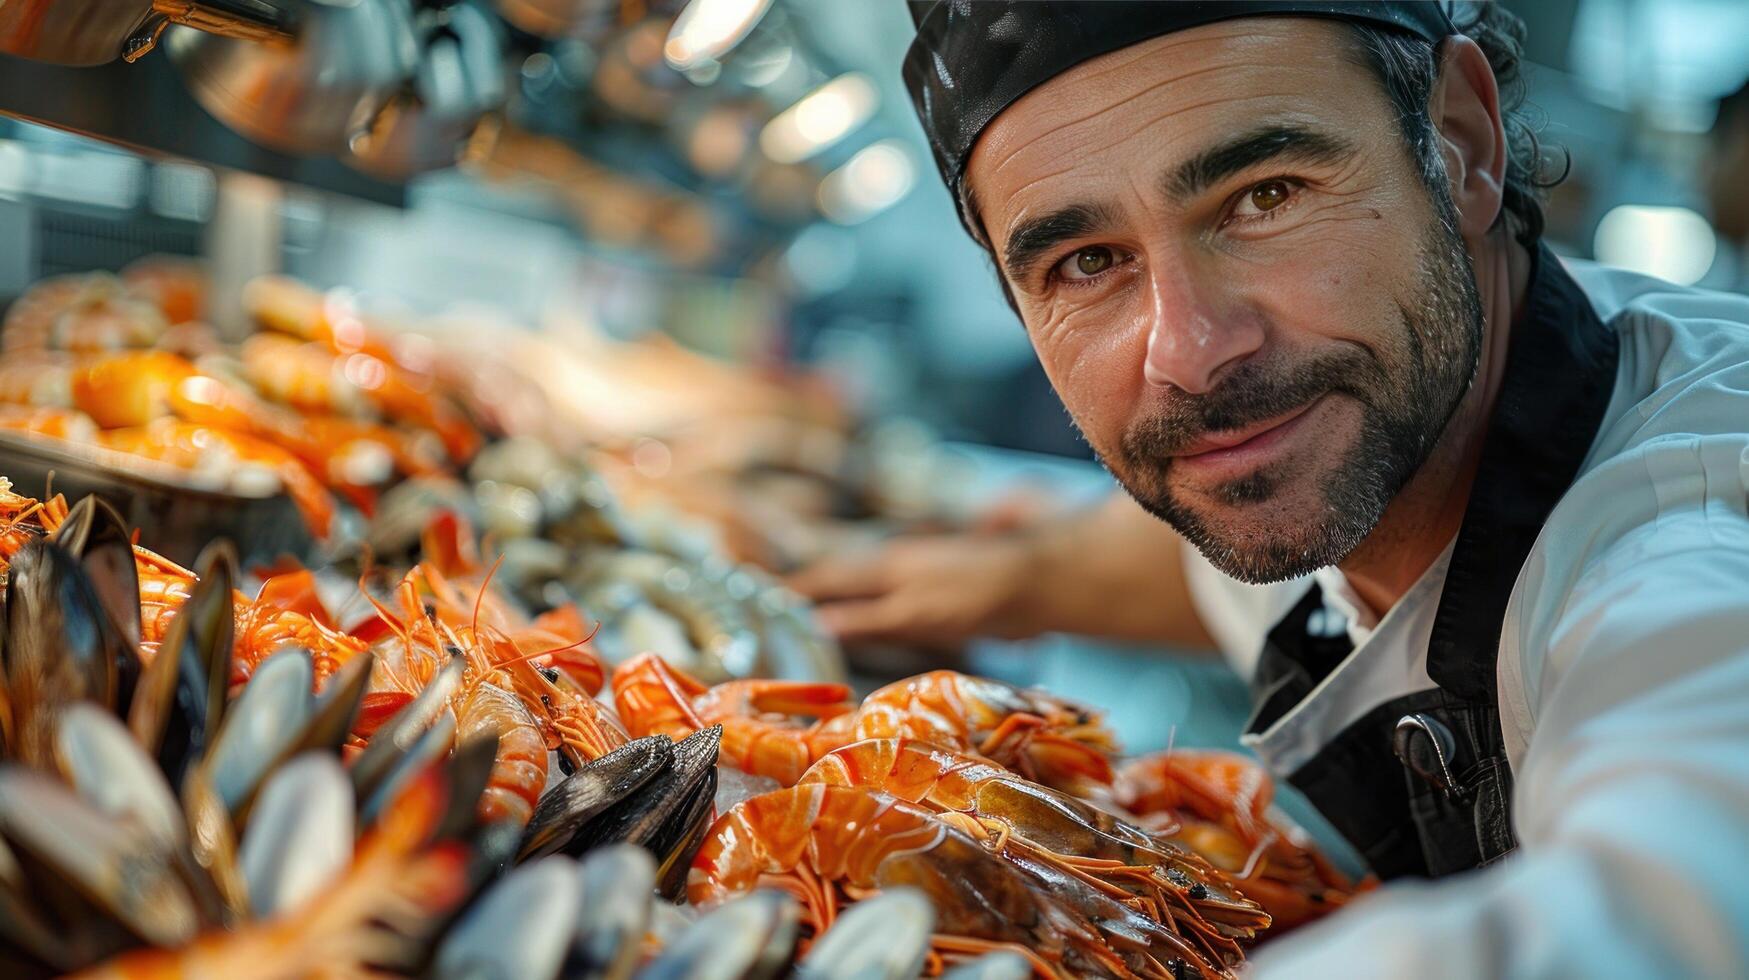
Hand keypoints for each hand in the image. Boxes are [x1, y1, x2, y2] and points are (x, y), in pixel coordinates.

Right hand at [786, 532, 1038, 646]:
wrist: (1040, 580)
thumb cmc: (977, 595)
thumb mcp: (913, 613)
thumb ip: (865, 619)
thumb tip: (815, 623)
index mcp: (883, 566)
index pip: (825, 578)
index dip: (793, 589)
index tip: (757, 597)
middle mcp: (897, 564)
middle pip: (841, 576)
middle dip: (808, 589)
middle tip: (774, 604)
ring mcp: (920, 573)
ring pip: (865, 582)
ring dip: (836, 594)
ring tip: (811, 611)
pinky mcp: (941, 589)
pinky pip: (889, 594)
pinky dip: (868, 604)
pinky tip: (872, 616)